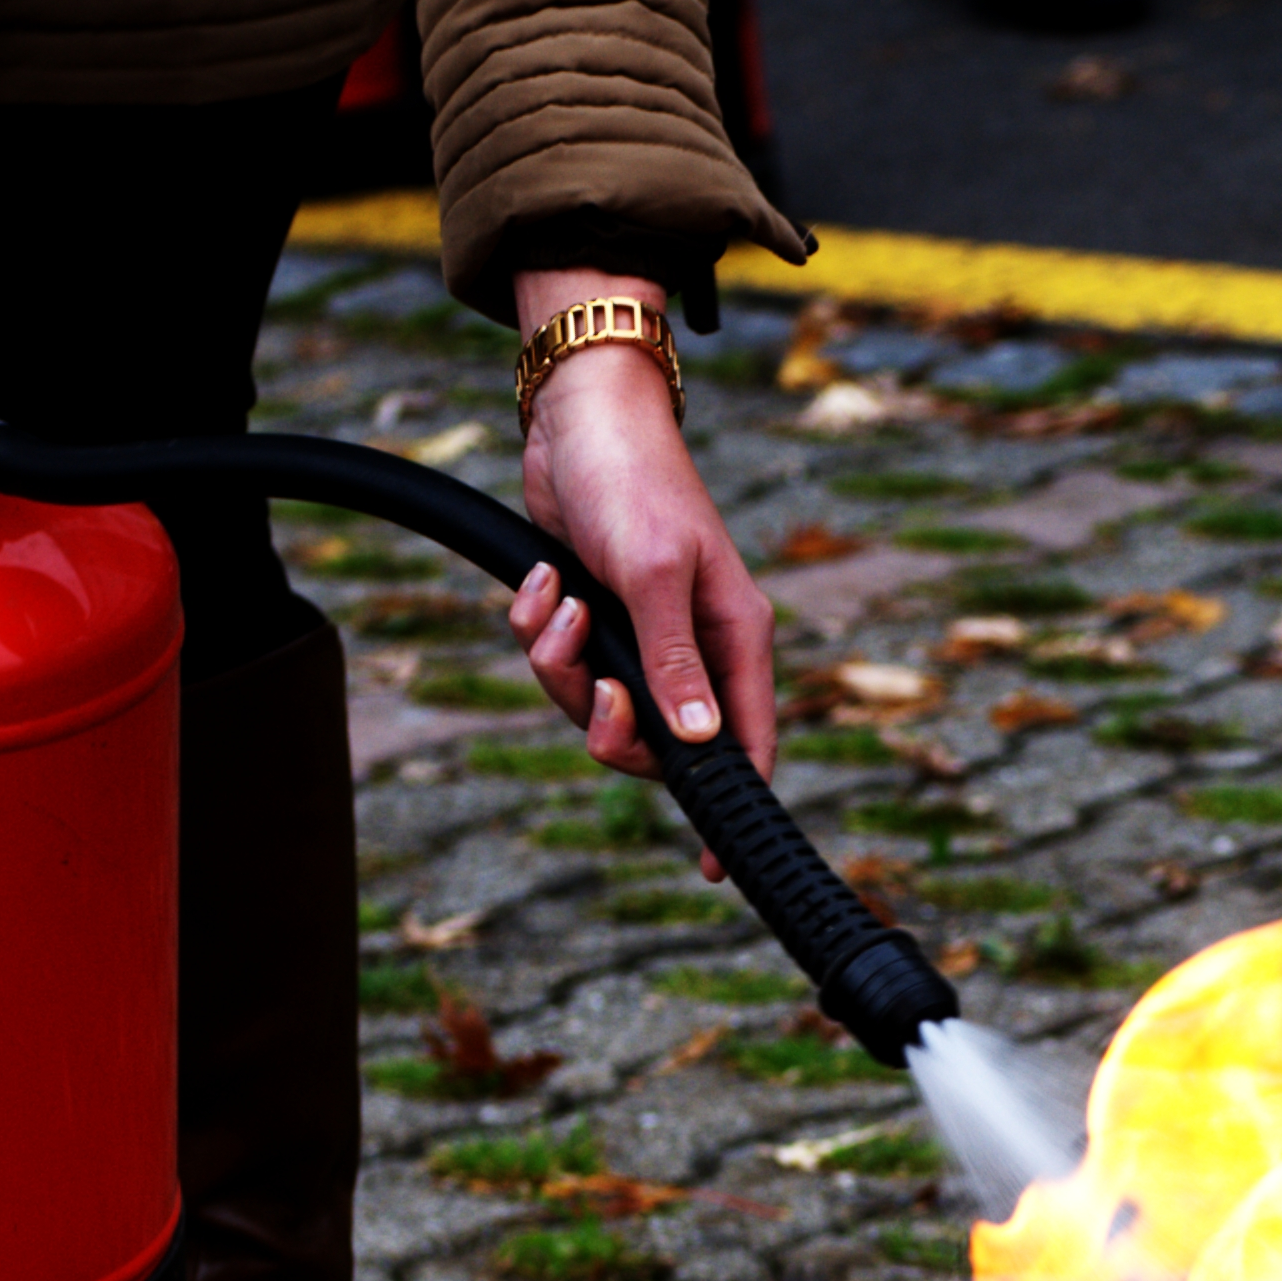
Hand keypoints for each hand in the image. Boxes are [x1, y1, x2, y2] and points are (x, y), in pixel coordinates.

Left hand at [502, 269, 774, 882]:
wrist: (574, 413)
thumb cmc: (631, 479)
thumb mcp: (654, 572)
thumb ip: (672, 661)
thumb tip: (699, 741)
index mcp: (733, 637)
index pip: (743, 744)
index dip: (728, 808)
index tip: (711, 867)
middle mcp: (692, 644)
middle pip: (655, 743)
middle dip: (608, 726)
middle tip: (592, 689)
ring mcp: (639, 632)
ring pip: (594, 705)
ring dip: (559, 667)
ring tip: (556, 603)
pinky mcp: (590, 613)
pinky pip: (558, 663)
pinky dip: (538, 630)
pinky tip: (541, 583)